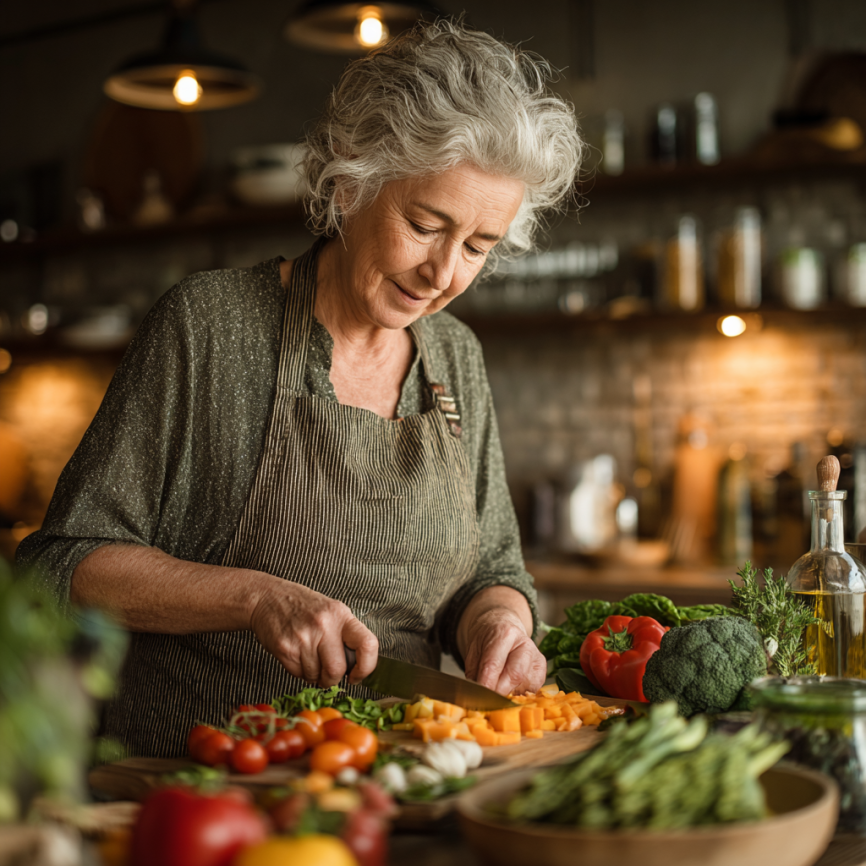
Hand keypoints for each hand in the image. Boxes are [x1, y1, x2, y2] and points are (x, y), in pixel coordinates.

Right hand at [249, 577, 377, 687]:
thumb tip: (355, 666)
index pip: (368, 644)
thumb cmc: (301, 606)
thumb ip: (345, 635)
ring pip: (316, 676)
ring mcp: (303, 637)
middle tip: (327, 673)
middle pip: (337, 669)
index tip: (357, 675)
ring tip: (308, 656)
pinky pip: (298, 674)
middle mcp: (324, 624)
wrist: (267, 598)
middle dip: (332, 679)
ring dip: (313, 674)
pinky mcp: (285, 648)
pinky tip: (296, 655)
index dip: (366, 667)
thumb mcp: (331, 611)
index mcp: (341, 615)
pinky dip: (299, 671)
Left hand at [461, 605, 546, 695]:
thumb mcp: (474, 652)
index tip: (479, 698)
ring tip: (498, 692)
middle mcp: (525, 644)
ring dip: (509, 695)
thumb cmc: (487, 641)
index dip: (486, 684)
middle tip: (487, 702)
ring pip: (524, 687)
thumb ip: (475, 673)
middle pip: (515, 676)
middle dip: (499, 693)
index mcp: (505, 634)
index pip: (494, 664)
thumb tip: (476, 697)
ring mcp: (537, 658)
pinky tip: (510, 690)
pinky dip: (518, 696)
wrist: (503, 629)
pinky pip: (532, 691)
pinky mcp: (542, 670)